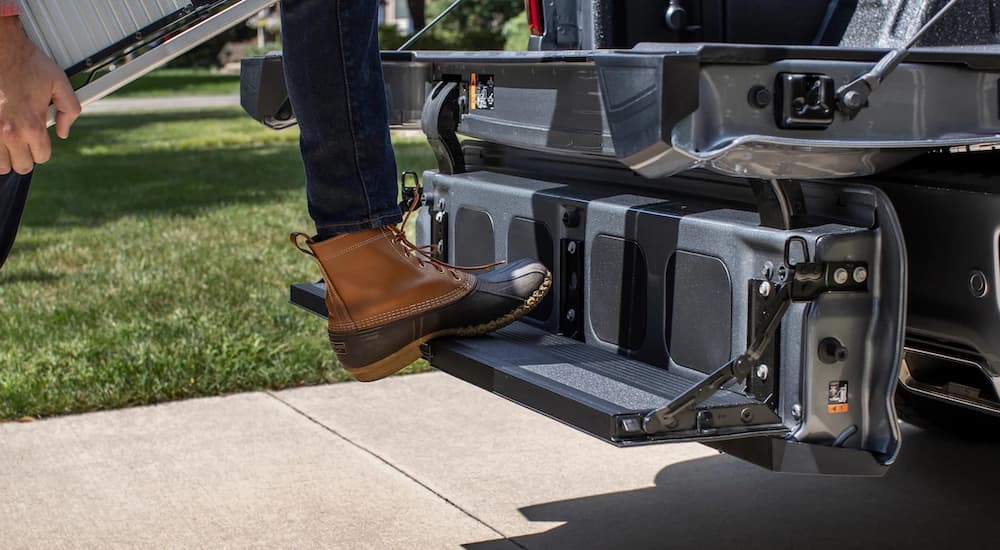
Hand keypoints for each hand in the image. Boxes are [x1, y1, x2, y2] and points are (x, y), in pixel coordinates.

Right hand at [0, 17, 80, 174]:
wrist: (0, 47)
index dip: (42, 149)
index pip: (41, 157)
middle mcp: (10, 132)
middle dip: (24, 156)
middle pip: (20, 166)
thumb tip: (64, 133)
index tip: (38, 140)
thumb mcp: (60, 83)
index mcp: (32, 126)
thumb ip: (70, 110)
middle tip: (23, 143)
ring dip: (5, 156)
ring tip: (7, 142)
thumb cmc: (28, 62)